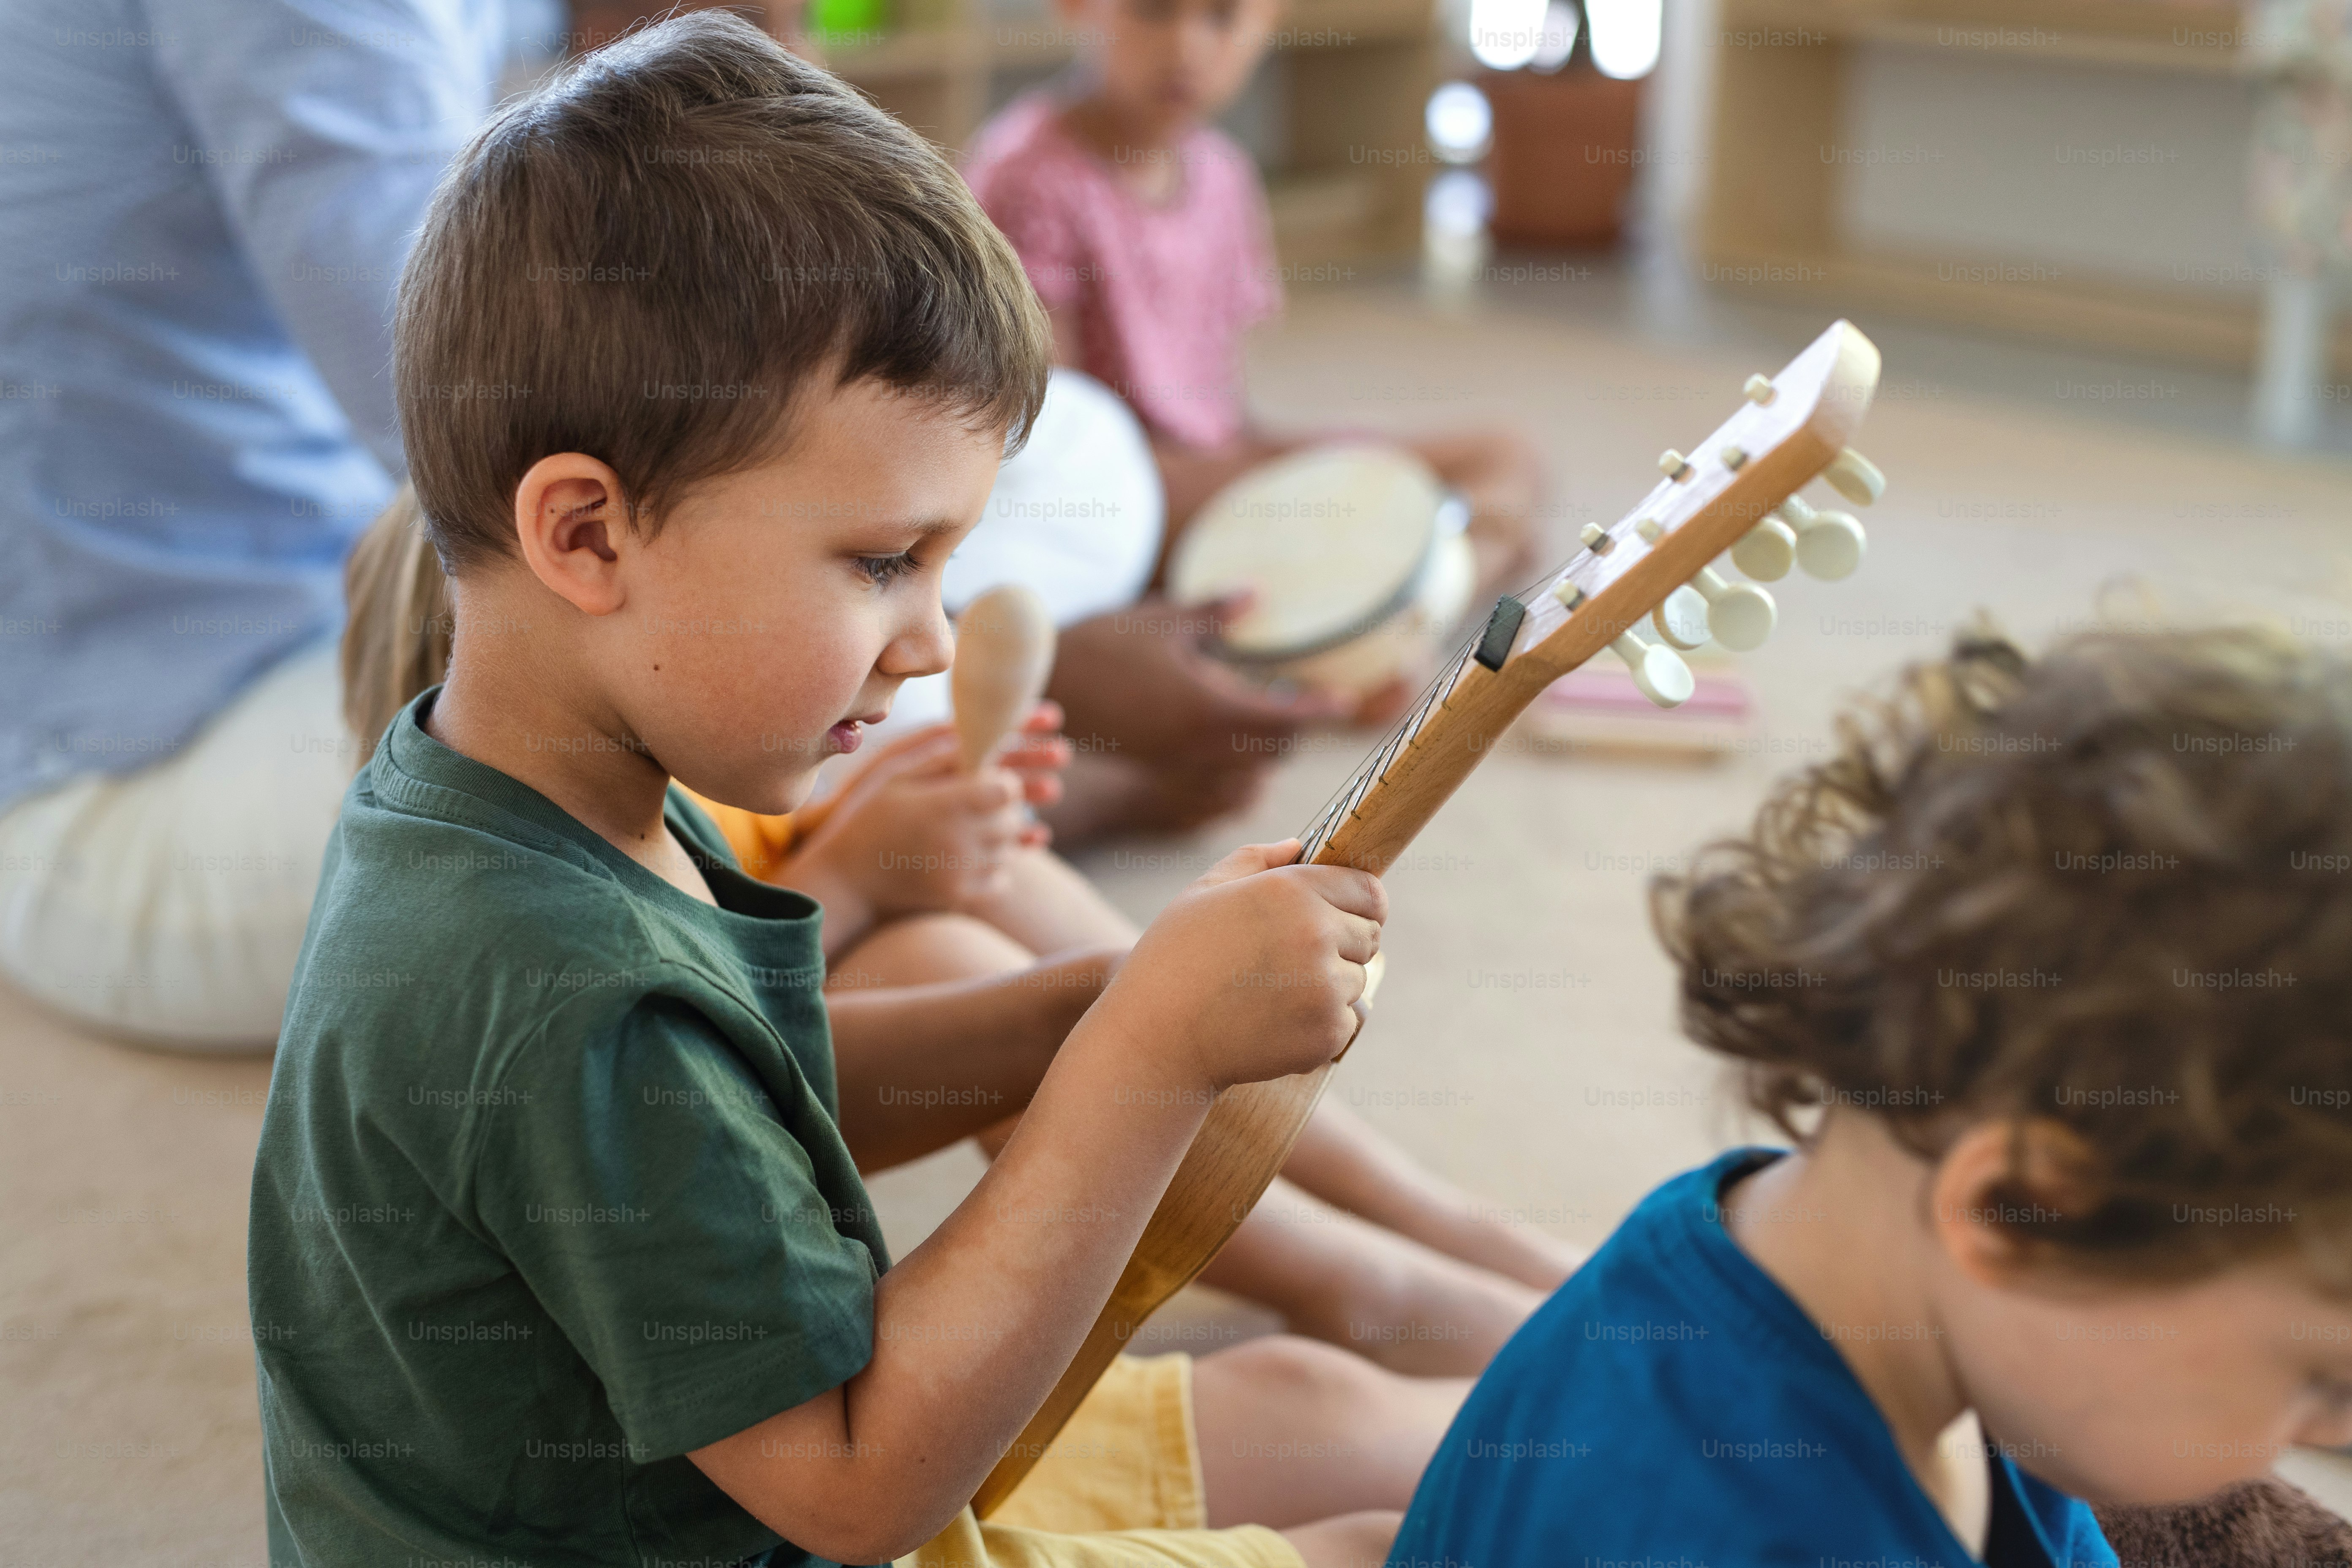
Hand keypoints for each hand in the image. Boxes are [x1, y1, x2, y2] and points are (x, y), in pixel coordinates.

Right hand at [783, 721, 1055, 938]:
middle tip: (979, 807)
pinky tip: (970, 858)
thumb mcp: (897, 779)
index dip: (1004, 782)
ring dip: (998, 838)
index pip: (1006, 788)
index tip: (988, 782)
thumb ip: (941, 760)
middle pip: (1012, 819)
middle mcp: (957, 838)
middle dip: (1004, 809)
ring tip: (968, 832)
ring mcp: (960, 871)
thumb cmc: (870, 819)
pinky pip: (1001, 879)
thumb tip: (979, 742)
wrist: (847, 878)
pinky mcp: (958, 897)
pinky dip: (994, 868)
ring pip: (1008, 849)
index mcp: (944, 804)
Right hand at [1048, 596, 1350, 768]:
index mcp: (1209, 706)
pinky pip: (1217, 772)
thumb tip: (1257, 594)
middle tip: (1304, 700)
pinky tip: (1225, 725)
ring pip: (1247, 767)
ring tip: (1267, 712)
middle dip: (1293, 728)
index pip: (1285, 717)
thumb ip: (1214, 612)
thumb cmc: (1103, 646)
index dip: (1319, 709)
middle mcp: (1201, 743)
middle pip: (1272, 749)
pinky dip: (1234, 755)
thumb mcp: (1162, 620)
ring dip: (1265, 744)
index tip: (1347, 702)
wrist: (1045, 687)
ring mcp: (1180, 760)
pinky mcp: (1161, 766)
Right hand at [1095, 840, 1385, 1092]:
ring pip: (1357, 980)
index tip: (1347, 913)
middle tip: (1294, 958)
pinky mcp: (1327, 1033)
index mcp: (1291, 890)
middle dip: (1343, 943)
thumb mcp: (1203, 893)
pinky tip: (1275, 1022)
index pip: (1369, 890)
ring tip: (1274, 993)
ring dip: (1329, 985)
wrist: (1156, 1040)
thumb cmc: (1171, 961)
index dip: (1361, 902)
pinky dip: (1321, 1024)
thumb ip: (1255, 861)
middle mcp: (1317, 934)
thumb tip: (1298, 846)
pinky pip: (1347, 1021)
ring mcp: (1326, 987)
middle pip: (1369, 935)